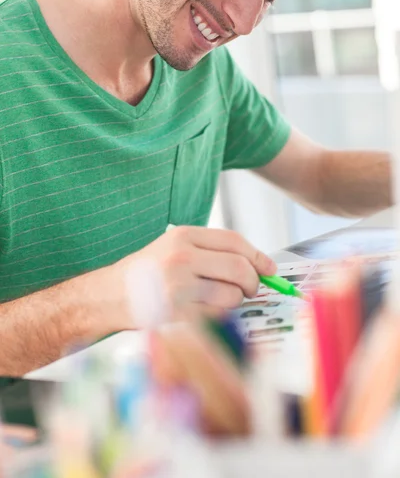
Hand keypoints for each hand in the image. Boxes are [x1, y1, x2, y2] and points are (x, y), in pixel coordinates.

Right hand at [118, 226, 276, 319]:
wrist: (109, 296)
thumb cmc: (146, 273)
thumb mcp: (173, 247)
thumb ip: (209, 251)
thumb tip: (254, 264)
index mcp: (182, 236)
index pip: (234, 242)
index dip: (258, 256)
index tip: (269, 268)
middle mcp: (181, 258)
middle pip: (239, 268)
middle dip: (253, 282)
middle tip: (250, 289)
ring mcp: (178, 287)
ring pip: (231, 295)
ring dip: (233, 302)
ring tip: (217, 300)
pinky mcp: (176, 314)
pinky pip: (216, 317)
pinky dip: (217, 318)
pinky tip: (201, 313)